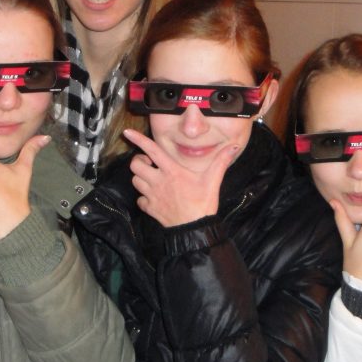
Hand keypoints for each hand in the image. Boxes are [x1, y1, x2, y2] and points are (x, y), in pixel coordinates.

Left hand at [122, 128, 237, 227]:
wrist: (194, 228)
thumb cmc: (203, 203)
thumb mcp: (213, 180)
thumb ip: (221, 161)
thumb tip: (234, 146)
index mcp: (171, 170)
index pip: (151, 150)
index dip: (138, 140)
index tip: (127, 133)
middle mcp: (158, 180)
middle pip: (135, 165)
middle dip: (139, 161)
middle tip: (150, 163)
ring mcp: (152, 195)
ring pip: (135, 181)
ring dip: (140, 177)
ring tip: (152, 178)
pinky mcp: (150, 208)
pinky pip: (139, 199)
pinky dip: (143, 197)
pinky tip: (153, 197)